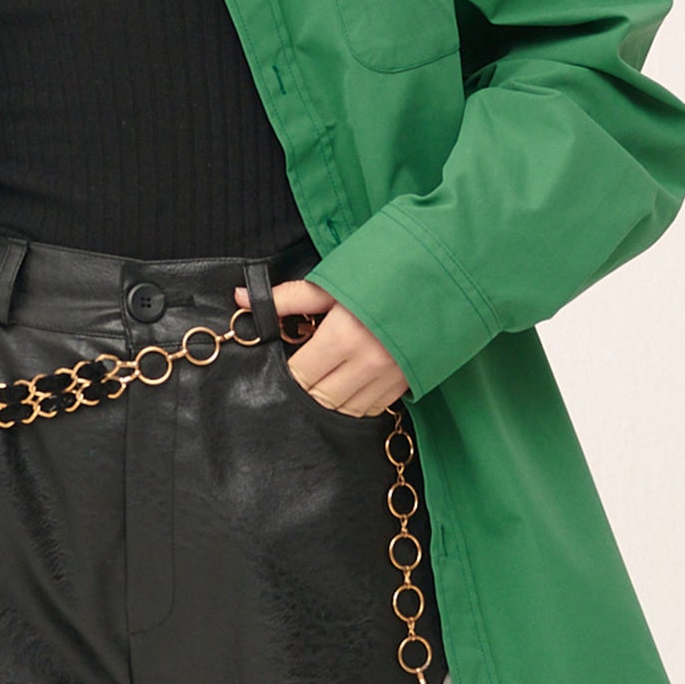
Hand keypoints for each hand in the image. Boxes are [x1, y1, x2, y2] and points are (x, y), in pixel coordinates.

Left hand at [232, 278, 409, 418]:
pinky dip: (355, 403)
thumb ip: (286, 298)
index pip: (300, 375)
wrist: (443, 275)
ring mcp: (389, 378)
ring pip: (345, 410)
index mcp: (343, 336)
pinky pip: (371, 409)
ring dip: (330, 399)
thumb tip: (241, 299)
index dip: (288, 371)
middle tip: (305, 368)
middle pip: (320, 397)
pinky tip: (349, 386)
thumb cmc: (383, 273)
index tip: (289, 358)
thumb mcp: (333, 282)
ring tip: (325, 378)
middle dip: (306, 387)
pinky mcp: (407, 384)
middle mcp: (367, 364)